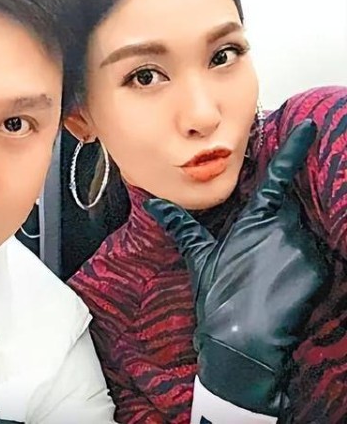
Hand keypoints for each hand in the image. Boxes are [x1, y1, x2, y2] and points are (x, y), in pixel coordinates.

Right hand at [142, 120, 329, 416]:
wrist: (244, 344)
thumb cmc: (220, 298)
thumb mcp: (199, 258)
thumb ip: (181, 225)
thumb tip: (155, 203)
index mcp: (256, 219)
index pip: (276, 175)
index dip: (293, 148)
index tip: (309, 126)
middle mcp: (285, 228)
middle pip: (287, 206)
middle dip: (274, 214)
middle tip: (255, 245)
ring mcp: (304, 250)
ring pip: (298, 230)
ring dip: (285, 240)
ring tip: (263, 270)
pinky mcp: (317, 270)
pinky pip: (311, 254)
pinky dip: (298, 262)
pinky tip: (278, 283)